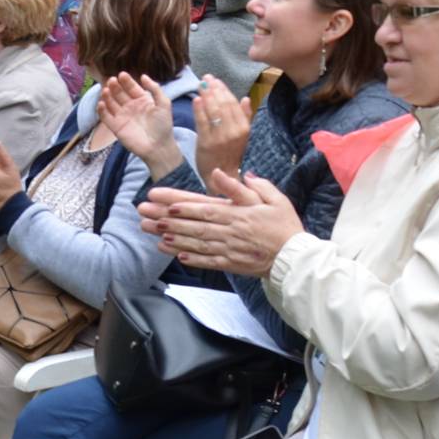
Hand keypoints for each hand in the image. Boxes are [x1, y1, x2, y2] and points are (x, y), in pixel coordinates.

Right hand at [97, 73, 184, 168]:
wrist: (158, 146)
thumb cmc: (163, 125)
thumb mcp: (163, 103)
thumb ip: (155, 88)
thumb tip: (143, 76)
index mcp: (142, 100)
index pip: (132, 87)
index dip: (126, 81)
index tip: (122, 74)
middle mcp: (131, 107)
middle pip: (119, 93)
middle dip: (115, 86)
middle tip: (112, 80)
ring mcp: (122, 116)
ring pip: (111, 103)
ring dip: (107, 96)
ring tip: (106, 90)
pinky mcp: (116, 127)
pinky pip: (105, 117)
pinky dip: (101, 110)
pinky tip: (101, 103)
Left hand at [146, 168, 302, 275]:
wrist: (294, 258)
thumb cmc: (284, 225)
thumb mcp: (274, 198)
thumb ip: (249, 187)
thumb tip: (221, 175)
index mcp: (237, 214)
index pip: (203, 207)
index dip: (181, 204)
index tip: (161, 199)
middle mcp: (228, 232)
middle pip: (192, 225)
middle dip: (166, 219)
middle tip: (144, 214)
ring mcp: (227, 249)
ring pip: (194, 243)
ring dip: (172, 237)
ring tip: (152, 232)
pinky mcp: (230, 263)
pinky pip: (206, 260)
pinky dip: (190, 258)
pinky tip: (174, 253)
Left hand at [193, 77, 253, 167]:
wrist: (221, 175)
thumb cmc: (231, 154)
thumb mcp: (243, 136)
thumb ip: (245, 117)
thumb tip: (245, 98)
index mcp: (244, 128)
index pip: (233, 103)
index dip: (224, 90)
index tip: (216, 80)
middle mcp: (234, 131)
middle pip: (223, 104)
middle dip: (214, 88)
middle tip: (206, 78)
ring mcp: (220, 137)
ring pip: (213, 111)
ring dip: (206, 95)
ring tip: (200, 84)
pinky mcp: (206, 143)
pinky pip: (202, 122)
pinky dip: (199, 109)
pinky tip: (196, 99)